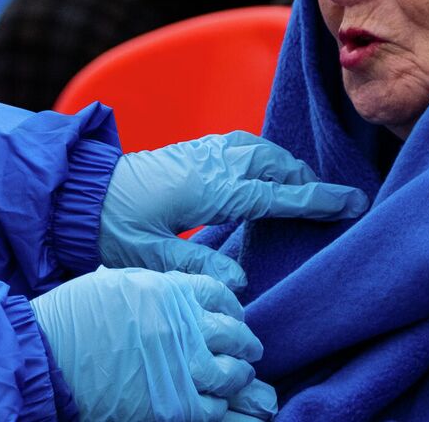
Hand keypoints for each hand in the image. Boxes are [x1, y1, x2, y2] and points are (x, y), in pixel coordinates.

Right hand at [31, 267, 277, 421]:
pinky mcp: (174, 406)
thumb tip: (182, 302)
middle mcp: (183, 326)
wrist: (46, 358)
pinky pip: (216, 409)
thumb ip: (157, 291)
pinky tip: (220, 404)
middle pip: (235, 335)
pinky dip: (223, 408)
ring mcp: (182, 367)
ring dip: (239, 377)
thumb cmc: (71, 319)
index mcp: (169, 291)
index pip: (221, 294)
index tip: (232, 315)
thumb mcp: (118, 284)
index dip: (232, 307)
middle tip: (246, 350)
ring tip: (238, 379)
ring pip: (233, 374)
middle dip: (245, 344)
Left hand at [100, 132, 367, 291]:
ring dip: (286, 164)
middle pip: (276, 164)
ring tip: (305, 186)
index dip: (318, 200)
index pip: (278, 195)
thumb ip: (197, 267)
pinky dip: (263, 155)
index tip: (353, 202)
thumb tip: (241, 284)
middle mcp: (211, 163)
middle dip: (308, 180)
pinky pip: (239, 145)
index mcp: (210, 188)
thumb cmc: (109, 227)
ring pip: (259, 149)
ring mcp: (201, 152)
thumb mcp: (150, 258)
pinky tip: (264, 170)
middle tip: (335, 200)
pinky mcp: (189, 150)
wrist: (74, 193)